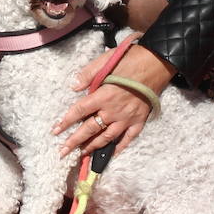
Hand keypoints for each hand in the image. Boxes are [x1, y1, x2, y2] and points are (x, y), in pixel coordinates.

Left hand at [52, 44, 175, 156]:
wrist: (158, 63)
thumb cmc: (131, 59)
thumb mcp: (106, 60)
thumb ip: (88, 74)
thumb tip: (73, 86)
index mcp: (103, 95)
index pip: (79, 111)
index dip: (66, 122)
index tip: (55, 131)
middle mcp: (114, 110)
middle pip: (90, 129)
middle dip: (74, 142)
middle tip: (63, 152)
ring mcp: (127, 118)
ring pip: (107, 137)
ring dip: (92, 146)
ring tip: (82, 153)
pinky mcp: (139, 121)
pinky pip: (128, 138)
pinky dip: (119, 147)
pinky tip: (111, 153)